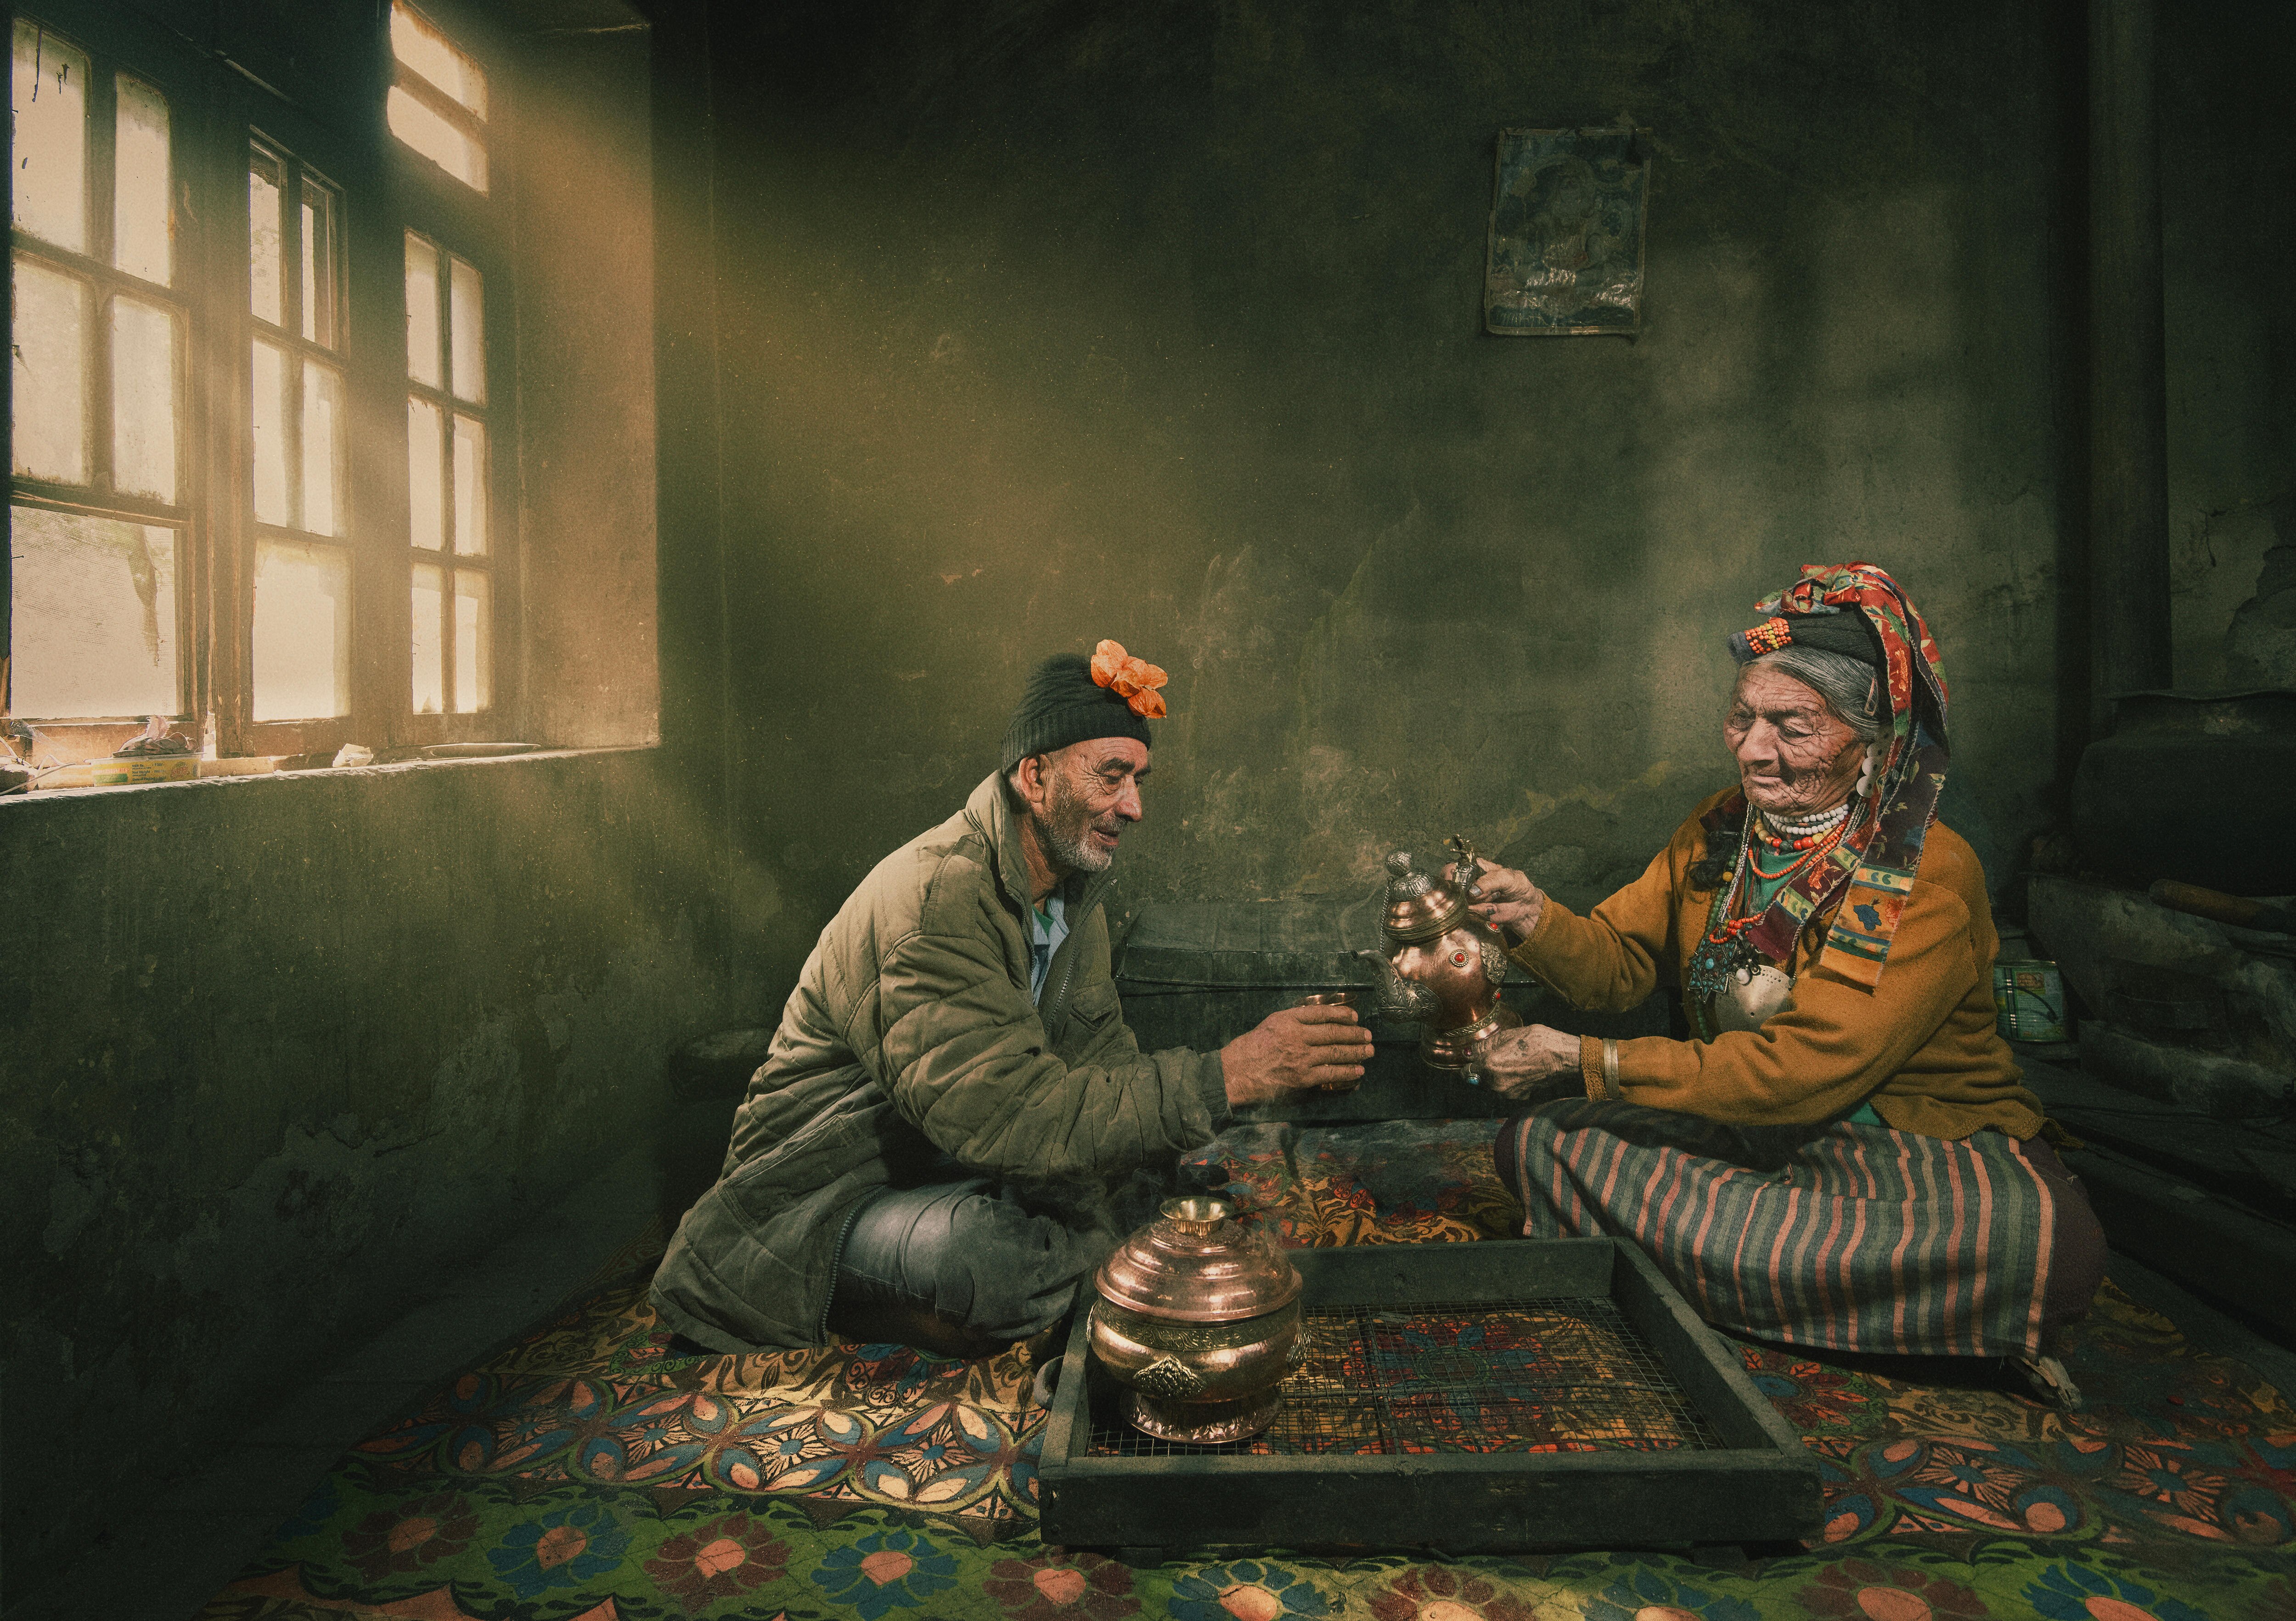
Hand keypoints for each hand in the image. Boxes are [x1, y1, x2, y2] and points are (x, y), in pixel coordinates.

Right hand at [1220, 1006, 1375, 1104]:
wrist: (1237, 1072)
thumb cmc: (1251, 1048)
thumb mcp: (1271, 1024)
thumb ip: (1293, 1021)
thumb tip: (1318, 1020)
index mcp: (1288, 1019)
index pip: (1322, 1014)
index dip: (1342, 1014)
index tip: (1354, 1016)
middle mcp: (1297, 1036)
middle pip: (1334, 1033)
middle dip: (1355, 1034)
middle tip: (1368, 1035)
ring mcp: (1301, 1057)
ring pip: (1336, 1053)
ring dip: (1356, 1052)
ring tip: (1369, 1051)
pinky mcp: (1302, 1077)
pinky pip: (1331, 1073)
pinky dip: (1347, 1071)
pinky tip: (1357, 1070)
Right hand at [1447, 861, 1544, 942]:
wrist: (1524, 907)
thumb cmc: (1516, 886)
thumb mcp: (1506, 877)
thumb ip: (1489, 881)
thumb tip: (1472, 891)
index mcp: (1473, 867)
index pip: (1452, 868)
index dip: (1451, 875)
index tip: (1462, 882)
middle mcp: (1467, 882)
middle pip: (1454, 887)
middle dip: (1471, 892)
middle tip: (1490, 892)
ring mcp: (1468, 898)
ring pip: (1462, 902)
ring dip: (1480, 902)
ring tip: (1495, 899)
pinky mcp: (1472, 912)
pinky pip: (1469, 913)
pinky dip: (1483, 911)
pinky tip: (1493, 908)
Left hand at [1471, 1023, 1580, 1097]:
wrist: (1561, 1056)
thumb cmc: (1536, 1041)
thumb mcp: (1506, 1036)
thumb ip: (1484, 1046)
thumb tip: (1470, 1052)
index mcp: (1489, 1066)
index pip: (1465, 1071)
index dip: (1469, 1063)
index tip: (1474, 1057)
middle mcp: (1495, 1084)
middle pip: (1478, 1079)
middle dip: (1482, 1069)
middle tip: (1495, 1056)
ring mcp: (1507, 1092)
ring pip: (1492, 1085)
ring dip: (1495, 1075)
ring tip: (1510, 1061)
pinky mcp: (1519, 1096)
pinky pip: (1506, 1089)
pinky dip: (1508, 1081)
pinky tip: (1518, 1069)